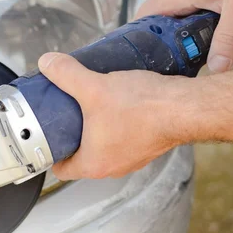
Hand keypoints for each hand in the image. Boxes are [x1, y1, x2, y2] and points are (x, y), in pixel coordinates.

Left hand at [38, 52, 197, 179]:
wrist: (186, 107)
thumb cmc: (144, 108)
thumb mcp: (93, 87)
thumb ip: (66, 74)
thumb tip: (48, 63)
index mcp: (94, 164)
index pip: (62, 169)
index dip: (51, 153)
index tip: (47, 136)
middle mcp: (114, 166)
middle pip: (82, 155)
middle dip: (72, 135)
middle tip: (65, 113)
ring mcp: (133, 156)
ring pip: (105, 145)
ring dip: (96, 127)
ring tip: (90, 102)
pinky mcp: (148, 144)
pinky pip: (125, 136)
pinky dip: (117, 122)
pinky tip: (117, 100)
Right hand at [137, 0, 232, 72]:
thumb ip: (228, 39)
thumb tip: (216, 67)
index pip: (146, 15)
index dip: (142, 37)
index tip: (149, 57)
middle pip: (170, 26)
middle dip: (187, 46)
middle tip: (199, 61)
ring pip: (195, 24)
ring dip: (214, 39)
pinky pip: (212, 18)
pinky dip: (227, 30)